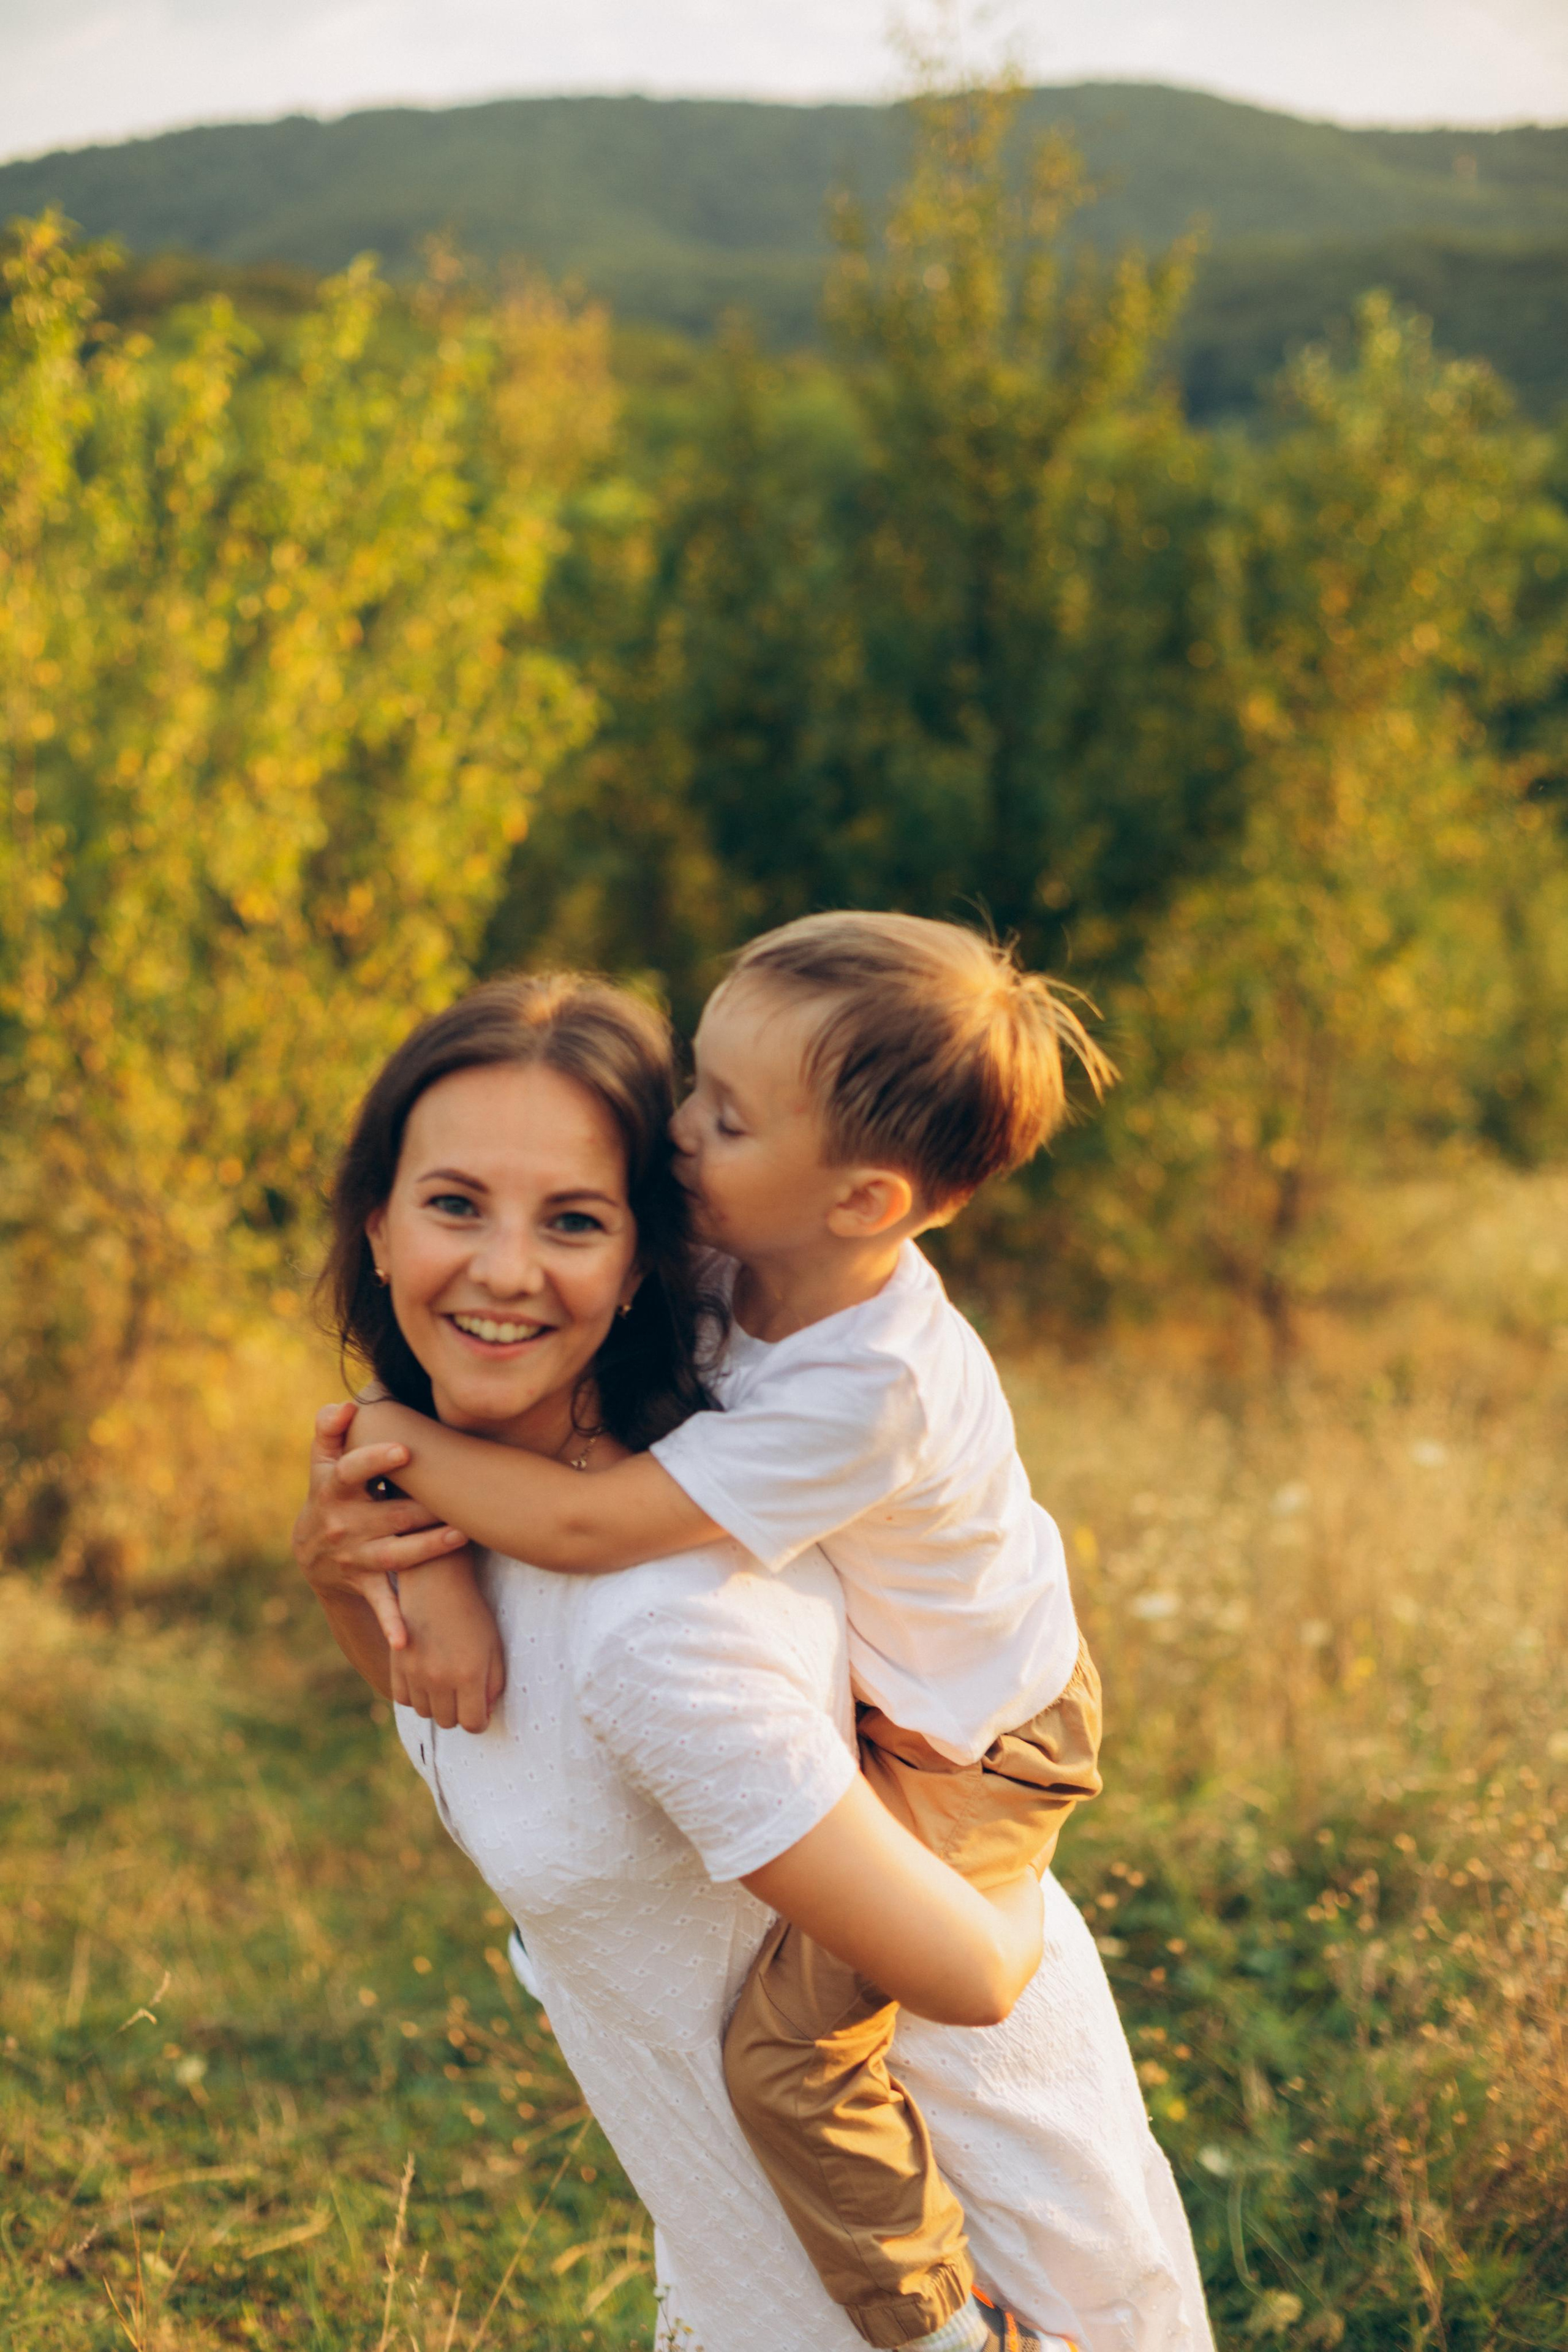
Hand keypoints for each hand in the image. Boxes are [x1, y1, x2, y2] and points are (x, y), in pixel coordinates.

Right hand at [293, 1401, 470, 1648]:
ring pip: (395, 1554)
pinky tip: (406, 1642)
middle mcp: (343, 1525)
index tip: (405, 1450)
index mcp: (334, 1489)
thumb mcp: (322, 1460)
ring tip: (461, 1535)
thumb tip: (345, 1406)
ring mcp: (354, 1556)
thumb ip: (330, 1428)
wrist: (309, 1550)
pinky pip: (380, 1603)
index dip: (377, 1460)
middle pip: (389, 1514)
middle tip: (462, 1495)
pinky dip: (392, 1623)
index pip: (353, 1472)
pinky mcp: (364, 1583)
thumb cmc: (329, 1490)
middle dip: (424, 1507)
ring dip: (427, 1547)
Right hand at [389, 1554, 506, 1732]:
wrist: (435, 1582)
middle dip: (459, 1712)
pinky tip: (426, 1680)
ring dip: (437, 1705)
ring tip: (446, 1684)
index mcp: (469, 1675)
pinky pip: (404, 1700)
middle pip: (448, 1722)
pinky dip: (415, 1696)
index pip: (473, 1724)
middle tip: (464, 1694)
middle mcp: (439, 1679)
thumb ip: (494, 1683)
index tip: (481, 1710)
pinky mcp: (397, 1665)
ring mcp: (415, 1673)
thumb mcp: (494, 1646)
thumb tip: (485, 1711)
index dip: (480, 1720)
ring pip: (425, 1713)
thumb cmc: (471, 1613)